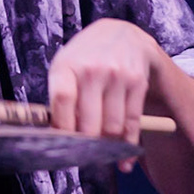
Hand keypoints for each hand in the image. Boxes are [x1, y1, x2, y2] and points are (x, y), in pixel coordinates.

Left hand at [47, 18, 166, 172]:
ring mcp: (117, 76)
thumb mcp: (65, 67)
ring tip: (100, 154)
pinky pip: (132, 124)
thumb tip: (55, 136)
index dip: (62, 128)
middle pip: (88, 123)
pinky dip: (128, 148)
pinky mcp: (137, 83)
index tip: (62, 145)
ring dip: (106, 148)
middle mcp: (93, 69)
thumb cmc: (85, 58)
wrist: (122, 34)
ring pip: (111, 128)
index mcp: (67, 66)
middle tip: (82, 156)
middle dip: (84, 146)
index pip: (63, 100)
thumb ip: (60, 99)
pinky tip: (123, 160)